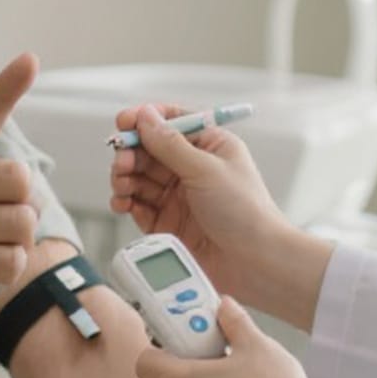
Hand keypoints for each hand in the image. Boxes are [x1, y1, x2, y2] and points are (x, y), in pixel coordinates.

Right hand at [108, 102, 289, 300]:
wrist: (254, 261)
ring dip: (124, 177)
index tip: (124, 122)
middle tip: (122, 160)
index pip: (172, 122)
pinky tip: (122, 202)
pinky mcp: (167, 222)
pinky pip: (138, 205)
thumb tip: (146, 117)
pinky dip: (125, 201)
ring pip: (139, 177)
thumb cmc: (246, 212)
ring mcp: (178, 196)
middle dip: (131, 152)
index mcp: (209, 146)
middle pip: (149, 150)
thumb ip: (170, 144)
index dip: (146, 119)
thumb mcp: (206, 169)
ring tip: (122, 183)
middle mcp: (192, 168)